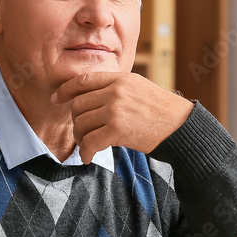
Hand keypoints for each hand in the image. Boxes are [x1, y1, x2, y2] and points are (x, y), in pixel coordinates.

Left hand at [51, 72, 193, 162]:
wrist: (180, 126)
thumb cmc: (160, 111)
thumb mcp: (138, 88)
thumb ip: (115, 88)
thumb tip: (89, 97)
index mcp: (120, 78)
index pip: (84, 80)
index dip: (66, 90)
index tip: (56, 99)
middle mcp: (116, 91)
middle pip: (78, 105)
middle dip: (75, 121)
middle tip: (81, 133)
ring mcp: (116, 109)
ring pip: (81, 123)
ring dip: (80, 138)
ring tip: (87, 145)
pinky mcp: (118, 129)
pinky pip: (90, 141)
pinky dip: (85, 152)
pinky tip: (88, 157)